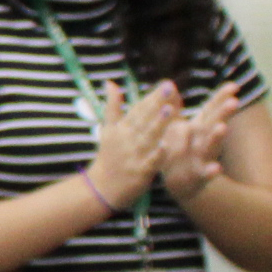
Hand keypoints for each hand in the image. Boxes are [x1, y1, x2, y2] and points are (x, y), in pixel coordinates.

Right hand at [83, 77, 176, 212]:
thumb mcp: (107, 130)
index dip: (152, 97)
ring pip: (148, 137)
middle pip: (144, 119)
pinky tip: (166, 146)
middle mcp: (127, 139)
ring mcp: (134, 155)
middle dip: (157, 103)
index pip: (138, 109)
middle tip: (168, 87)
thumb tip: (110, 83)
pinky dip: (157, 154)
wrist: (101, 188)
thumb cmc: (109, 157)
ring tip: (170, 109)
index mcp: (121, 128)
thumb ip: (112, 106)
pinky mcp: (140, 172)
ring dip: (158, 123)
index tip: (166, 84)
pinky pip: (151, 162)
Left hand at [157, 81, 241, 203]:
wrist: (180, 182)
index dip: (221, 98)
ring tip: (222, 127)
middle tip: (234, 102)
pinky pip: (204, 174)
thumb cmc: (179, 148)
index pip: (211, 110)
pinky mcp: (198, 175)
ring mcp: (203, 158)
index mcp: (199, 127)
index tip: (234, 85)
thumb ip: (174, 108)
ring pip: (210, 146)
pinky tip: (216, 168)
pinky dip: (211, 172)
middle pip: (214, 124)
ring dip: (216, 137)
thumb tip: (169, 85)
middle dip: (223, 113)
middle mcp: (204, 140)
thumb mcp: (175, 127)